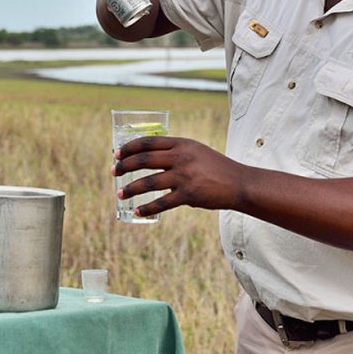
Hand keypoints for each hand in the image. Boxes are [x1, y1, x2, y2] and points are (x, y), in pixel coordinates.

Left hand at [112, 136, 245, 217]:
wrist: (239, 183)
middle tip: (114, 172)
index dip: (129, 148)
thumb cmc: (215, 167)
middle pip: (143, 159)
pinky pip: (161, 203)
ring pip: (148, 182)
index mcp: (181, 143)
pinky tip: (138, 211)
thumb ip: (175, 152)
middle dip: (124, 166)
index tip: (117, 154)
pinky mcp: (189, 195)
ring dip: (130, 189)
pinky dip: (147, 207)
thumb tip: (149, 158)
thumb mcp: (195, 151)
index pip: (147, 142)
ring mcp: (184, 176)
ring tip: (120, 194)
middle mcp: (181, 157)